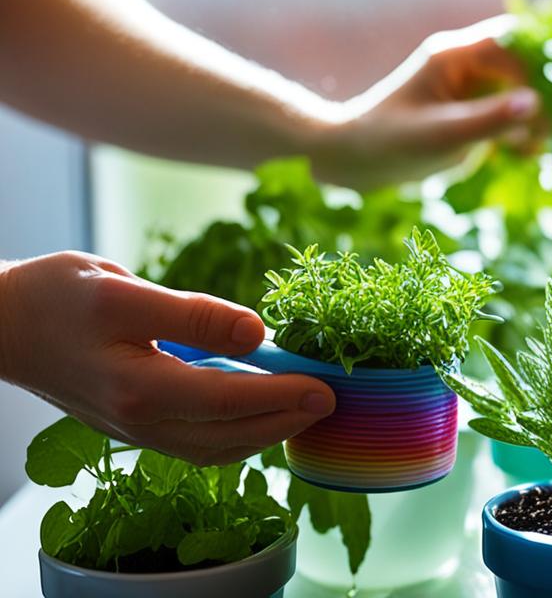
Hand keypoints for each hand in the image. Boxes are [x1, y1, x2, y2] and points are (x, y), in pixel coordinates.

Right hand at [0, 252, 335, 465]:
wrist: (0, 324)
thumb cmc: (56, 298)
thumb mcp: (124, 292)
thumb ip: (193, 314)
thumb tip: (258, 333)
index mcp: (139, 388)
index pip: (227, 401)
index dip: (282, 397)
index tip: (325, 389)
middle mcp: (140, 421)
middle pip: (228, 436)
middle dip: (285, 422)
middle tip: (331, 402)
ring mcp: (136, 429)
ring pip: (214, 448)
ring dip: (264, 434)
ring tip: (304, 411)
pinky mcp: (135, 425)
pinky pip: (196, 442)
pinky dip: (235, 435)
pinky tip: (258, 415)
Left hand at [308, 16, 541, 189]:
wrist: (354, 161)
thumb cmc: (389, 144)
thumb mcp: (442, 136)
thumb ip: (488, 120)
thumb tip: (535, 103)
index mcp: (454, 56)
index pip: (512, 44)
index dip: (541, 66)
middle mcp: (465, 66)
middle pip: (522, 64)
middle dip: (545, 92)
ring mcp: (469, 89)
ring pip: (520, 91)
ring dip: (536, 115)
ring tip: (540, 146)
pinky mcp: (470, 112)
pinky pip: (508, 114)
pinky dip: (522, 131)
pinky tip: (527, 153)